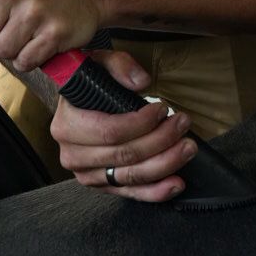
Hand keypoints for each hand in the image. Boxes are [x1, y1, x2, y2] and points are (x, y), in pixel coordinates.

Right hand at [51, 49, 197, 201]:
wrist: (79, 105)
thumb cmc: (90, 84)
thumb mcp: (100, 63)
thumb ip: (119, 65)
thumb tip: (141, 82)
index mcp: (67, 126)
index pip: (110, 132)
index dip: (142, 123)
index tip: (162, 109)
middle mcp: (73, 155)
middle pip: (124, 155)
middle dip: (160, 141)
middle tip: (183, 124)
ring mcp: (87, 175)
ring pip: (131, 175)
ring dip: (165, 164)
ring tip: (187, 148)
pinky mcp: (103, 186)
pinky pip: (131, 193)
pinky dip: (156, 191)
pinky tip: (176, 184)